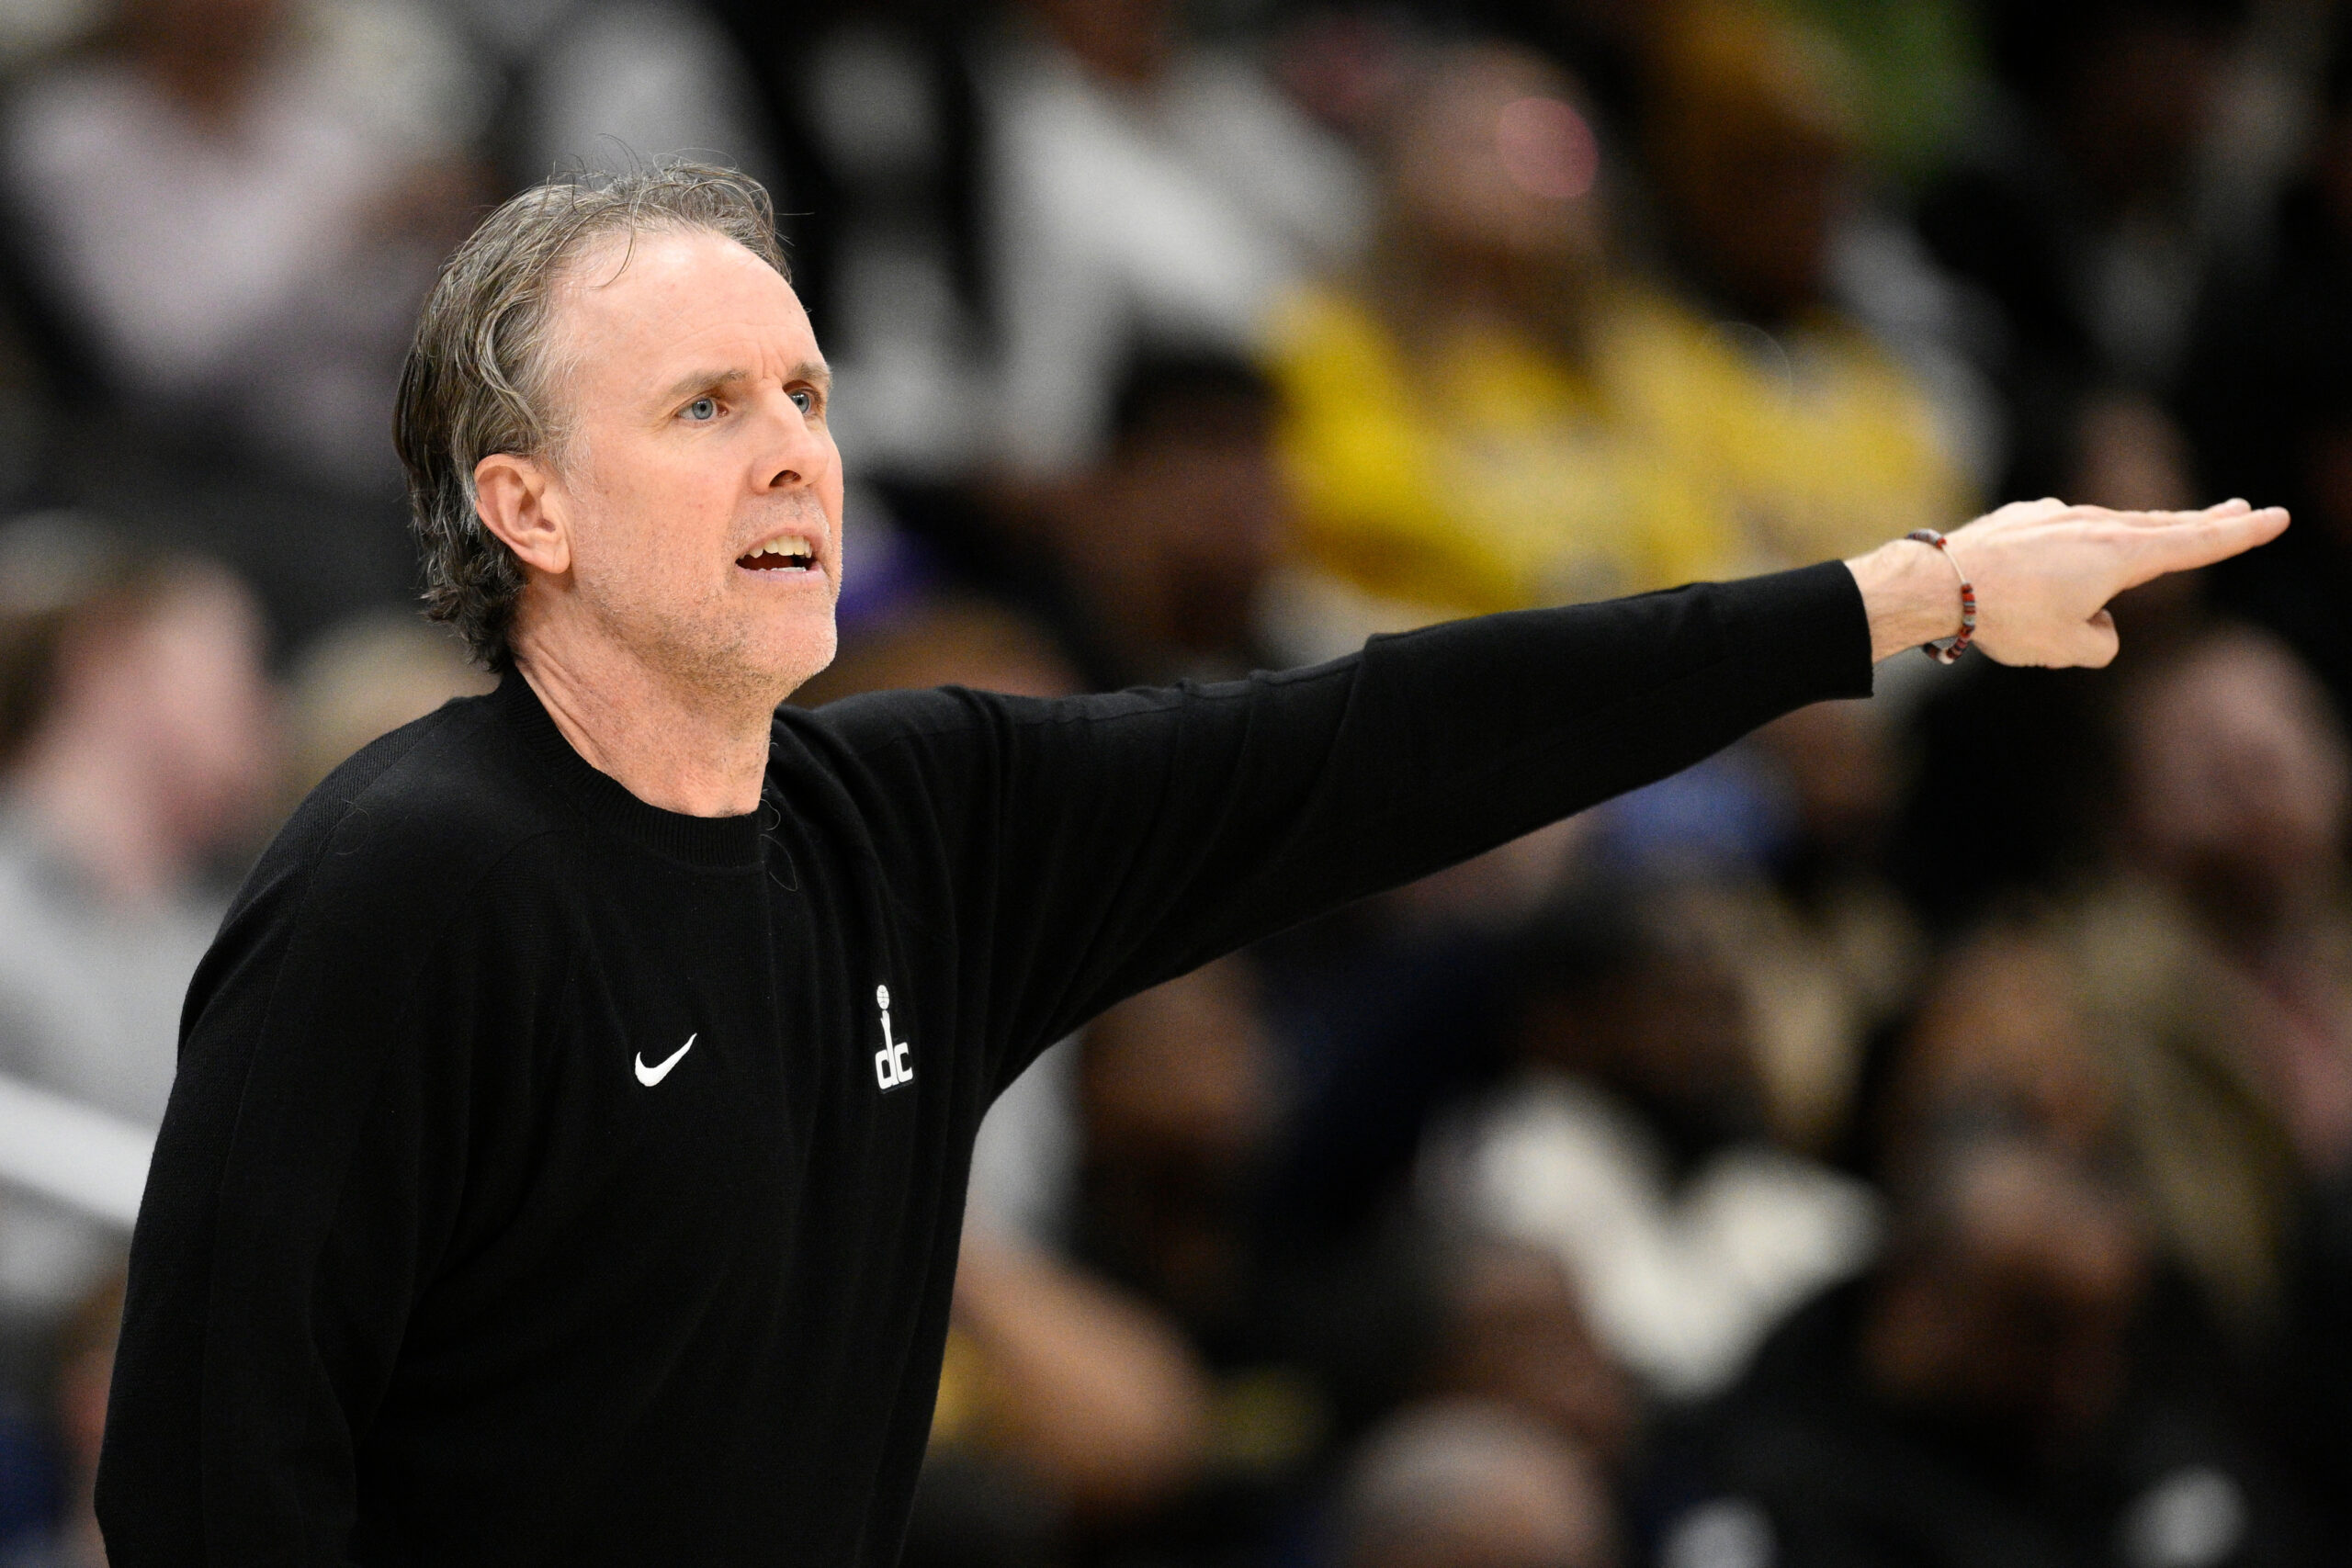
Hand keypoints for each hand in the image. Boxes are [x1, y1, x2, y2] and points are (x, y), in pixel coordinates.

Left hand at [1845, 498, 2290, 666]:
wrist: (1938, 583)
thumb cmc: (2009, 617)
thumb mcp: (2070, 648)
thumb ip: (2103, 642)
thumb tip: (2097, 622)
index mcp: (2121, 554)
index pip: (2196, 543)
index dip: (2240, 534)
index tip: (2275, 517)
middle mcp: (2095, 525)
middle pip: (2162, 525)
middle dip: (2204, 520)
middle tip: (2239, 509)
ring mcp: (2057, 517)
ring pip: (2112, 529)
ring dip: (2139, 536)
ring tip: (2163, 536)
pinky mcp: (2023, 519)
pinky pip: (2063, 537)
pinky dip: (2075, 551)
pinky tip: (2053, 573)